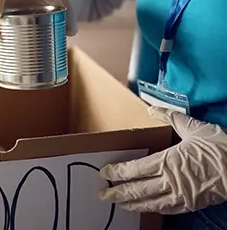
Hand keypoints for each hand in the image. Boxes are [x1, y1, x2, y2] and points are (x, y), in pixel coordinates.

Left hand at [99, 106, 226, 213]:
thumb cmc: (221, 148)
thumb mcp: (195, 128)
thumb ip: (171, 117)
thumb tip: (152, 108)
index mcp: (168, 162)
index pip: (134, 170)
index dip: (117, 173)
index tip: (105, 174)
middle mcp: (171, 181)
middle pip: (137, 190)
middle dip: (117, 193)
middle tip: (103, 196)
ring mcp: (181, 196)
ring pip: (150, 203)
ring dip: (132, 204)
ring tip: (120, 204)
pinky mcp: (192, 204)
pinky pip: (167, 209)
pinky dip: (153, 209)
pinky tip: (147, 208)